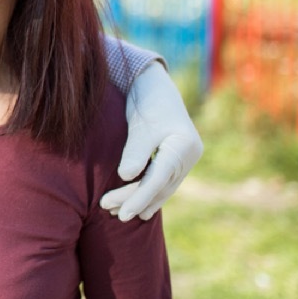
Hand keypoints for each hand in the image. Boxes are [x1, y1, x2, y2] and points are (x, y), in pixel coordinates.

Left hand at [100, 61, 202, 220]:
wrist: (154, 86)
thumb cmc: (146, 102)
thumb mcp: (139, 126)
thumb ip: (135, 152)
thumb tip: (127, 177)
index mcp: (184, 146)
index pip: (158, 179)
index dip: (139, 198)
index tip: (121, 212)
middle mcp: (189, 155)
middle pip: (159, 186)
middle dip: (134, 200)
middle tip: (109, 209)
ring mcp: (185, 158)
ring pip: (161, 186)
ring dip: (140, 200)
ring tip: (117, 212)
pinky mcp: (176, 159)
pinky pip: (162, 181)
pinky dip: (148, 193)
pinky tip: (137, 207)